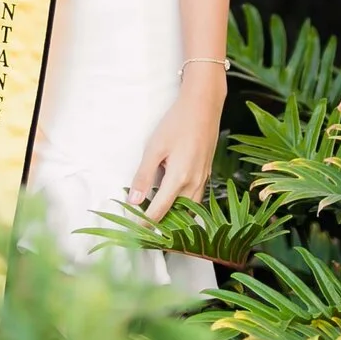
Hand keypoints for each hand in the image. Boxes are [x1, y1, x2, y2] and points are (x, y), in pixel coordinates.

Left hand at [126, 67, 224, 221]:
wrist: (204, 105)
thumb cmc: (177, 123)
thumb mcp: (154, 148)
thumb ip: (143, 175)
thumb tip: (134, 201)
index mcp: (180, 178)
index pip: (160, 210)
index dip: (147, 223)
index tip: (136, 233)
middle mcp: (195, 183)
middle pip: (179, 214)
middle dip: (164, 226)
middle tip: (148, 234)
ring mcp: (203, 178)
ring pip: (190, 207)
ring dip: (177, 217)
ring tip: (161, 223)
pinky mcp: (206, 172)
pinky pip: (197, 197)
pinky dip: (186, 205)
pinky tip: (175, 202)